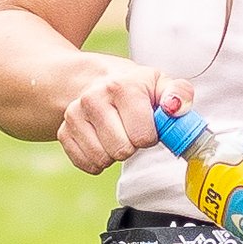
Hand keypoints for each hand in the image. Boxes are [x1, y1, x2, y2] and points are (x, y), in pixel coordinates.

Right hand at [56, 64, 184, 177]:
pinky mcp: (64, 131)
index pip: (142, 135)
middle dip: (131, 145)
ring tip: (116, 134)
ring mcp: (74, 114)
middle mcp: (93, 98)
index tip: (147, 125)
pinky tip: (102, 141)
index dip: (150, 136)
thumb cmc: (133, 87)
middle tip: (130, 130)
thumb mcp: (160, 83)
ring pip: (101, 159)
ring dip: (114, 154)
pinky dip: (97, 160)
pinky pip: (86, 164)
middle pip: (121, 150)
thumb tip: (176, 107)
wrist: (95, 80)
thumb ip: (179, 94)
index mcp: (122, 87)